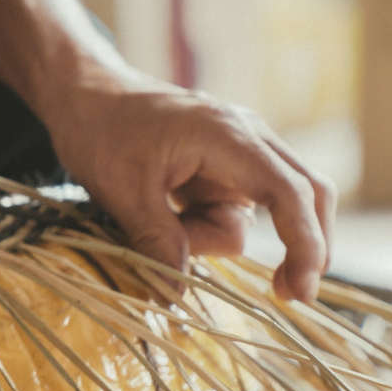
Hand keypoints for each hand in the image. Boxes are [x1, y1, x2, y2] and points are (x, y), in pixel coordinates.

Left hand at [0, 0, 334, 300]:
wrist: (86, 95)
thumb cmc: (102, 132)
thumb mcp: (122, 191)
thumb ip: (156, 242)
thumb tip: (176, 295)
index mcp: (230, 137)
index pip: (291, 193)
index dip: (305, 244)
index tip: (301, 290)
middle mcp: (249, 139)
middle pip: (305, 197)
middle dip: (298, 245)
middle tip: (283, 293)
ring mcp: (239, 153)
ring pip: (248, 216)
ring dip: (207, 234)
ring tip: (157, 215)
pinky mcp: (224, 169)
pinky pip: (229, 212)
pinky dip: (204, 227)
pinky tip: (168, 212)